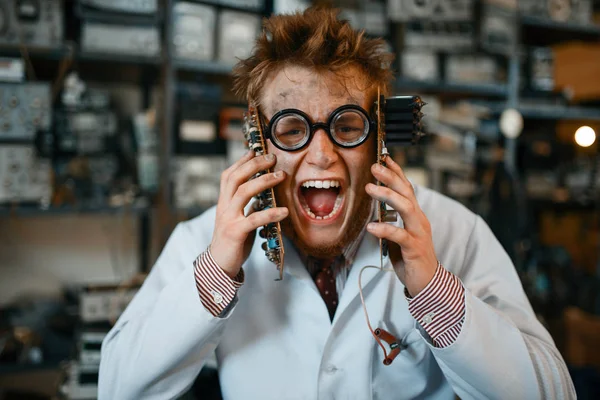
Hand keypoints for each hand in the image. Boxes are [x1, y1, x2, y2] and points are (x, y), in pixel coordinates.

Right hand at [210, 150, 287, 278]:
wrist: (219, 264)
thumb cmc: (232, 241)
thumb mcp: (238, 219)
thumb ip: (247, 206)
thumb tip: (262, 194)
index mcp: (224, 202)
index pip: (229, 175)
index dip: (241, 161)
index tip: (255, 150)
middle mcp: (224, 207)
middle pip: (236, 178)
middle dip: (254, 165)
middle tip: (272, 158)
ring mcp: (228, 219)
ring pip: (244, 192)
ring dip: (264, 181)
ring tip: (281, 175)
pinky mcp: (236, 232)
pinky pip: (254, 219)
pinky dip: (271, 213)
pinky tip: (284, 211)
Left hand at [365, 156, 437, 296]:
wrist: (427, 282)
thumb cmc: (411, 258)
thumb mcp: (400, 235)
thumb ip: (392, 221)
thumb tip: (376, 211)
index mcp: (415, 215)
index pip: (407, 188)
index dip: (397, 172)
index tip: (384, 158)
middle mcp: (419, 220)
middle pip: (406, 192)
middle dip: (391, 177)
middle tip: (374, 167)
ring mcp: (418, 233)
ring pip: (406, 207)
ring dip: (387, 195)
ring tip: (369, 188)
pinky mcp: (414, 248)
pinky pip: (399, 235)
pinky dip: (385, 229)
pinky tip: (372, 227)